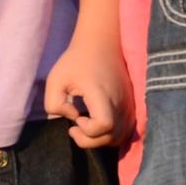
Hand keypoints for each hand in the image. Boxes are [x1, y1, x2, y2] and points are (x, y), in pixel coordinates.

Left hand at [43, 31, 129, 150]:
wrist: (102, 44)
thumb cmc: (76, 61)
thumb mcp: (55, 79)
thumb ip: (54, 103)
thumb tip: (72, 117)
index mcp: (102, 94)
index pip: (103, 125)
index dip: (87, 129)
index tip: (76, 118)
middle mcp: (120, 102)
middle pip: (112, 137)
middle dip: (90, 140)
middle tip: (75, 126)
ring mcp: (129, 105)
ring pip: (120, 137)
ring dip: (101, 140)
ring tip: (86, 125)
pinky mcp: (132, 107)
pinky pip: (126, 131)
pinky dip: (111, 135)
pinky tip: (98, 125)